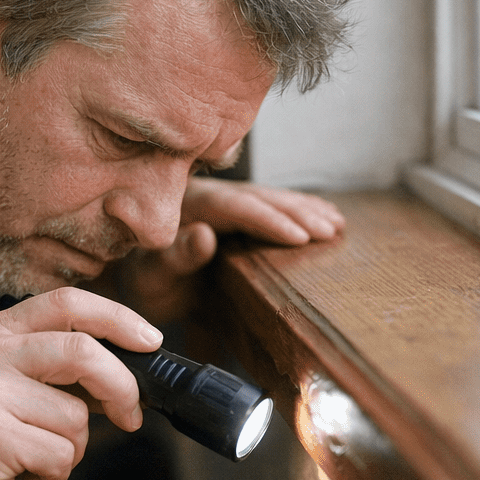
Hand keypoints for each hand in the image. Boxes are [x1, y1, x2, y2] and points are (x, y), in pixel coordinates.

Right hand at [0, 287, 162, 479]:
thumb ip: (46, 362)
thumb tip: (125, 364)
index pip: (67, 303)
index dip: (118, 318)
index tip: (150, 340)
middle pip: (82, 352)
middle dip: (122, 387)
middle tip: (129, 416)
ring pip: (76, 417)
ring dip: (71, 450)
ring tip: (36, 458)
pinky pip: (61, 455)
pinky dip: (54, 475)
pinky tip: (26, 477)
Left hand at [122, 177, 344, 322]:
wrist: (143, 282)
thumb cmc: (146, 283)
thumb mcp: (152, 278)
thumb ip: (175, 258)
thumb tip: (204, 236)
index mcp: (190, 205)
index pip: (234, 207)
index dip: (268, 220)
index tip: (299, 236)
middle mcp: (211, 196)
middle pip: (260, 198)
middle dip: (297, 213)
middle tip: (330, 230)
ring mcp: (228, 202)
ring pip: (272, 199)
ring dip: (306, 211)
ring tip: (336, 224)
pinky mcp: (240, 215)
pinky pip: (274, 208)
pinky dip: (303, 212)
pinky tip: (329, 217)